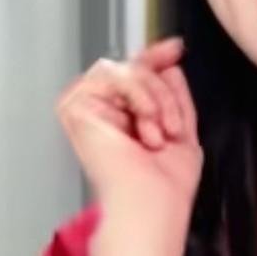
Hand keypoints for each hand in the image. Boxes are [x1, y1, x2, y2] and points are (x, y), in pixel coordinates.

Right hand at [56, 35, 201, 255]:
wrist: (150, 208)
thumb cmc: (164, 189)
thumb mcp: (181, 131)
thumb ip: (174, 96)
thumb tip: (169, 60)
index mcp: (122, 118)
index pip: (134, 75)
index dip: (155, 57)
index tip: (175, 48)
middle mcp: (100, 111)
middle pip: (133, 68)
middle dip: (161, 91)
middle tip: (169, 126)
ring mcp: (85, 107)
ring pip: (126, 70)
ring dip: (154, 99)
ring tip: (158, 134)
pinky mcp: (75, 106)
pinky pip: (114, 75)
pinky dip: (139, 98)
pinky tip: (144, 129)